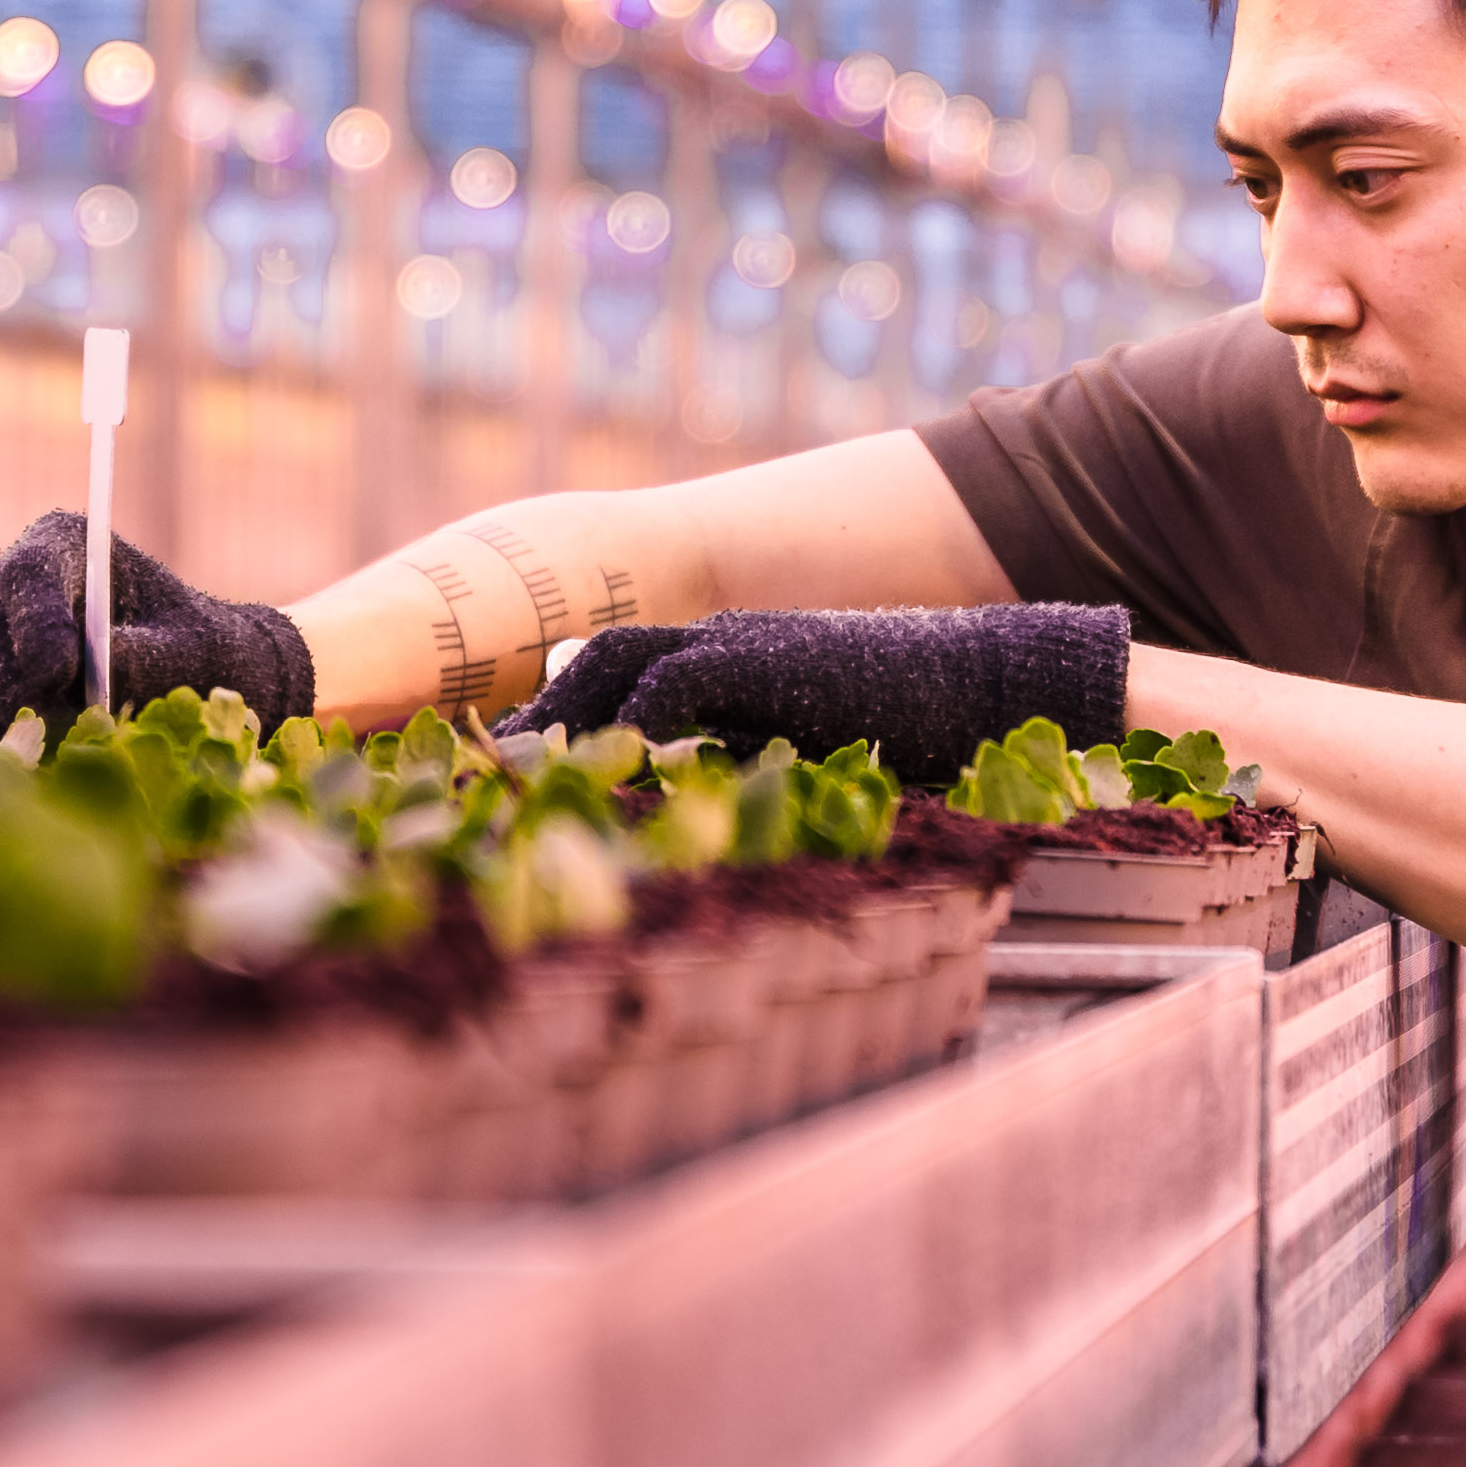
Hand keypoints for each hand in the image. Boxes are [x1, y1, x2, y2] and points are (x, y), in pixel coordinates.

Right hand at [0, 511, 320, 736]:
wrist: (187, 685)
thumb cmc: (196, 653)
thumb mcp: (191, 652)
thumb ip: (145, 660)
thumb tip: (92, 681)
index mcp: (64, 546)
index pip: (28, 574)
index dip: (35, 625)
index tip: (57, 672)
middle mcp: (8, 587)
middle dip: (21, 695)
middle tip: (75, 738)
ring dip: (1, 728)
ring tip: (66, 756)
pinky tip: (37, 765)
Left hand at [543, 605, 1127, 784]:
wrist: (987, 675)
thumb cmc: (914, 723)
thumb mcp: (814, 750)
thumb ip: (752, 765)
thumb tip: (700, 824)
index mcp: (730, 661)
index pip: (621, 678)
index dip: (563, 715)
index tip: (511, 762)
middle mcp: (721, 642)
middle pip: (599, 663)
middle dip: (539, 711)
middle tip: (478, 763)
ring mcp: (739, 644)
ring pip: (616, 667)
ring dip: (558, 714)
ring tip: (502, 763)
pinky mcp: (760, 659)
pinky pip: (668, 688)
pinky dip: (618, 724)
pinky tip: (581, 761)